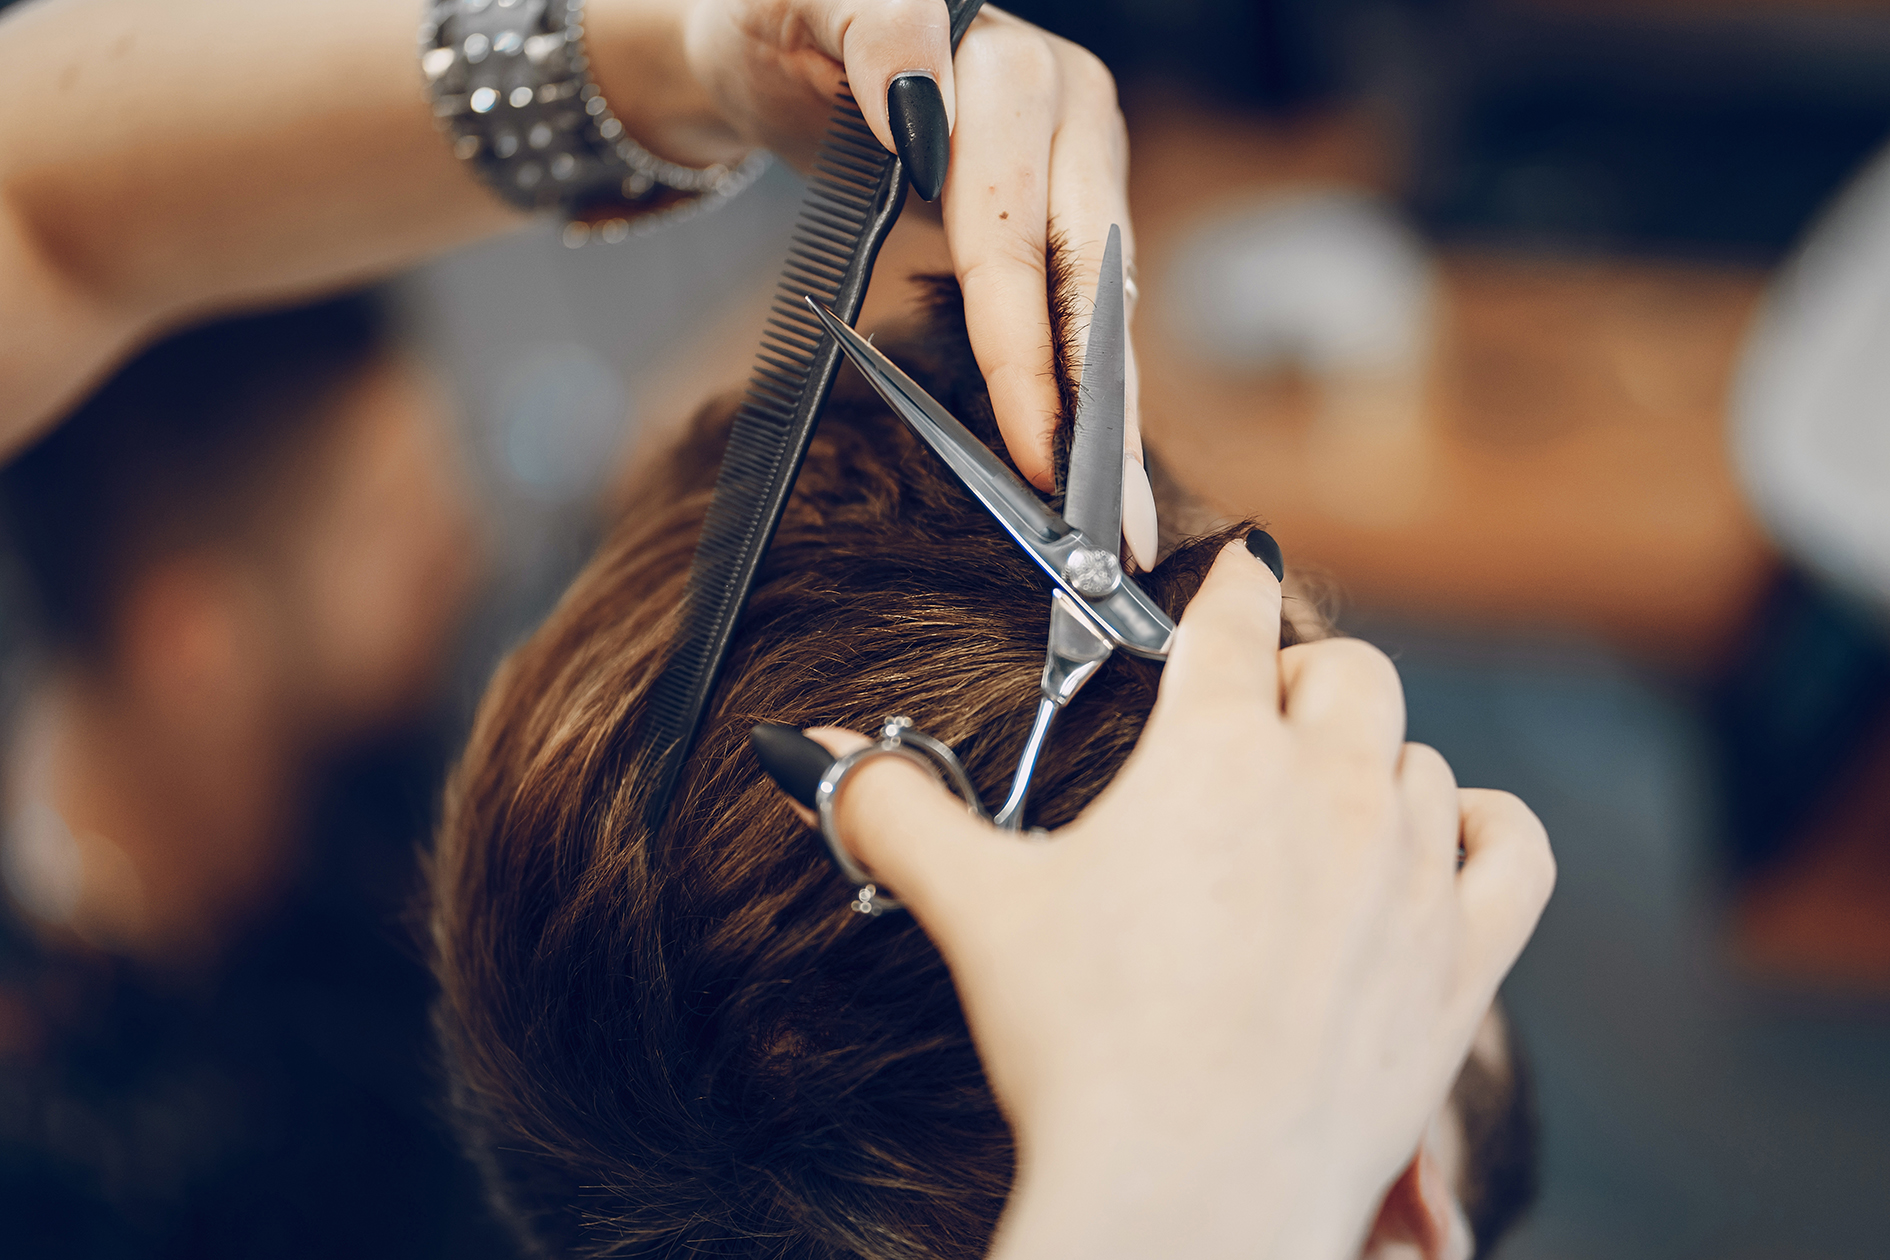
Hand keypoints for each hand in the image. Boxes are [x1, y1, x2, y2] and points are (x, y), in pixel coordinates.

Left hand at [678, 0, 1138, 494]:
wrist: (779, 39)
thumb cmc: (777, 25)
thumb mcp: (803, 1)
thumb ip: (874, 25)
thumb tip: (914, 107)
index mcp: (1013, 70)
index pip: (1018, 236)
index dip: (1025, 350)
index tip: (1033, 452)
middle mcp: (1069, 113)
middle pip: (1087, 286)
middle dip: (1098, 414)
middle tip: (1112, 526)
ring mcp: (1075, 162)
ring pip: (1100, 309)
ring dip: (1107, 419)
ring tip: (1120, 522)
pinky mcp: (1066, 206)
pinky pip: (1079, 311)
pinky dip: (1083, 392)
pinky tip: (1088, 463)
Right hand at [796, 542, 1554, 1257]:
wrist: (1191, 1193)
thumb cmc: (1086, 1046)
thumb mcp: (977, 908)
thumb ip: (895, 809)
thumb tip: (811, 750)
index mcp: (1214, 750)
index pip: (1234, 615)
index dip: (1225, 584)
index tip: (1226, 577)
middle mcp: (1327, 787)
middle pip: (1349, 670)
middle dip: (1300, 676)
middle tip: (1253, 718)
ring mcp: (1406, 872)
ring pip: (1421, 758)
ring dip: (1374, 763)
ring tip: (1320, 802)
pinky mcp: (1462, 959)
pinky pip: (1514, 849)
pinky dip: (1483, 830)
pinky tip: (1441, 841)